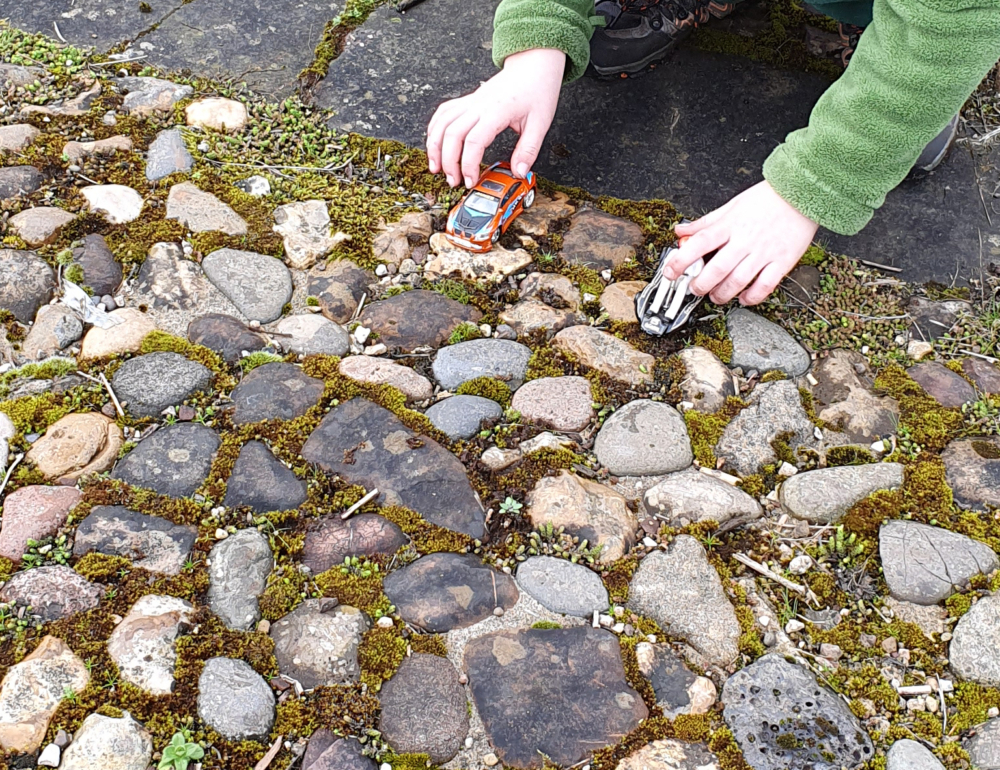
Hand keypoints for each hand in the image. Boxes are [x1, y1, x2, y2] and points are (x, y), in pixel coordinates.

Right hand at [426, 48, 564, 186]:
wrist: (533, 65)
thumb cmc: (537, 89)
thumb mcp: (540, 123)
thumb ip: (528, 150)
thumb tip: (519, 172)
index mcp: (497, 111)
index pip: (474, 141)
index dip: (468, 164)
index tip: (470, 180)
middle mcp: (479, 105)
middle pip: (452, 134)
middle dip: (448, 161)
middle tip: (453, 180)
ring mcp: (471, 101)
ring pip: (442, 122)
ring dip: (434, 147)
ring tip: (436, 167)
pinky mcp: (468, 100)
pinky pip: (444, 112)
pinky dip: (434, 129)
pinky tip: (434, 143)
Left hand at [664, 181, 819, 305]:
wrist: (801, 192)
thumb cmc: (766, 199)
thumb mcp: (731, 206)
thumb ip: (705, 222)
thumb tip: (681, 230)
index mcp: (730, 225)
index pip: (699, 243)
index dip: (681, 260)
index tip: (670, 272)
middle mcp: (745, 240)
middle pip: (716, 269)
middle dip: (700, 285)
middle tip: (694, 289)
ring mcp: (764, 252)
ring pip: (737, 282)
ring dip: (722, 294)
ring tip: (715, 296)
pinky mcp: (782, 262)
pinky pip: (765, 286)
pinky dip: (751, 297)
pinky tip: (743, 298)